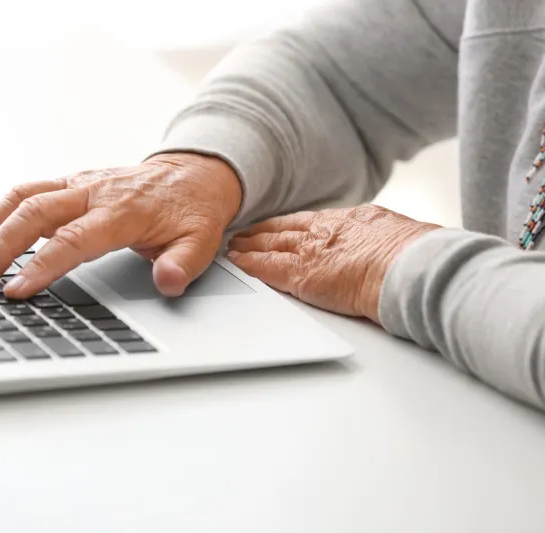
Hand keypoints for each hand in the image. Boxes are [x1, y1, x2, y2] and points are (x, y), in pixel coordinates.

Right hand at [0, 153, 242, 298]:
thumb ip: (182, 263)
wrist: (194, 173)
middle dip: (1, 245)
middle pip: (34, 211)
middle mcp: (94, 193)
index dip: (41, 265)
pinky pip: (27, 191)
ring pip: (22, 195)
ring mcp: (79, 184)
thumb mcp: (201, 241)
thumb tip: (167, 282)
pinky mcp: (71, 182)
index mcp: (122, 211)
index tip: (16, 289)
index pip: (72, 240)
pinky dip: (1, 213)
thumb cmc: (192, 211)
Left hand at [226, 205, 438, 322]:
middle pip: (285, 229)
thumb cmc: (420, 259)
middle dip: (263, 232)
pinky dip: (249, 265)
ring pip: (270, 245)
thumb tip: (399, 249)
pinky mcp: (301, 274)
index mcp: (354, 220)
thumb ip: (387, 241)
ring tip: (234, 247)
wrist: (414, 269)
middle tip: (245, 233)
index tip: (281, 226)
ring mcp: (312, 250)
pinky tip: (236, 263)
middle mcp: (328, 230)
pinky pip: (266, 268)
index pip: (313, 221)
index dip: (292, 224)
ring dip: (249, 246)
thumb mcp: (403, 238)